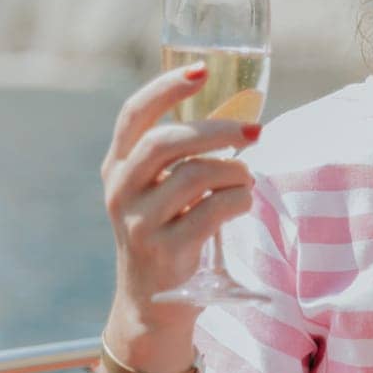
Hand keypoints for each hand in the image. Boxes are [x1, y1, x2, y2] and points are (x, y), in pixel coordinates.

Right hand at [100, 62, 260, 337]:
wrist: (151, 301)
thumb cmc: (168, 228)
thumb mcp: (160, 188)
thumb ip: (183, 154)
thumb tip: (243, 116)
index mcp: (118, 165)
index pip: (135, 115)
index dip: (167, 88)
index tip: (201, 70)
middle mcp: (120, 189)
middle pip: (166, 141)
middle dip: (217, 130)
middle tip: (254, 130)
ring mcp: (138, 221)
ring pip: (196, 175)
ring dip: (235, 171)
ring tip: (245, 179)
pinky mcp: (164, 249)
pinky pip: (214, 209)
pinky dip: (240, 200)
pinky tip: (242, 202)